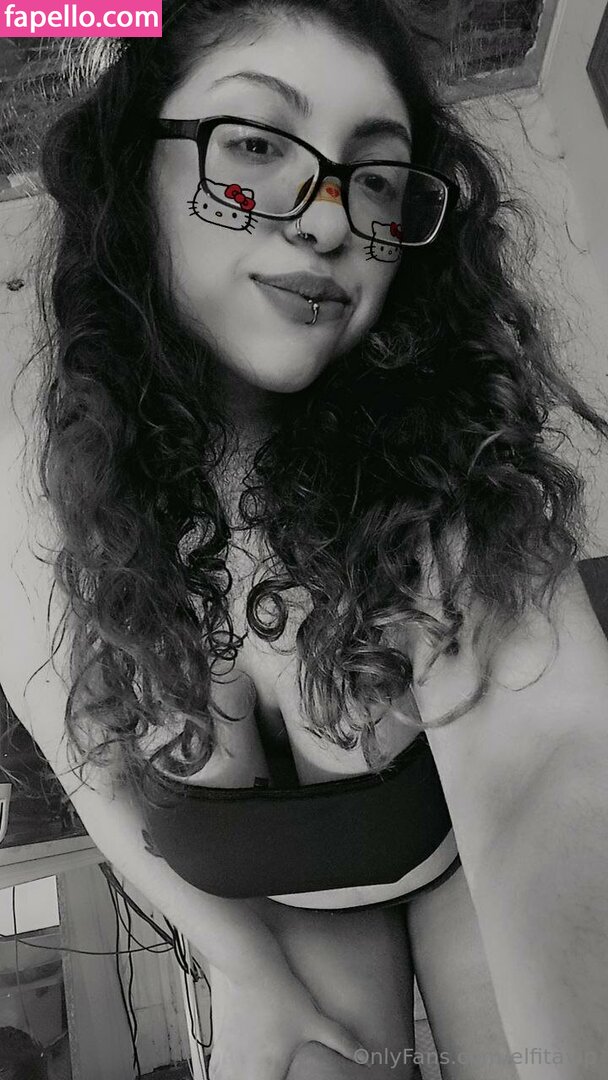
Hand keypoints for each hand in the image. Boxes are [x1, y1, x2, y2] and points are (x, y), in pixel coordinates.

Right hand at [207, 956, 365, 1079]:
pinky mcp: (221, 1045)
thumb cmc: (281, 996)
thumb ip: (339, 1041)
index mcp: (266, 1073)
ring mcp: (229, 1058)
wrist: (250, 968)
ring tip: (256, 1074)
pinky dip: (224, 1075)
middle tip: (274, 1077)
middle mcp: (243, 1071)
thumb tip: (364, 1055)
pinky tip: (234, 1072)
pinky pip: (217, 1073)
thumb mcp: (314, 1021)